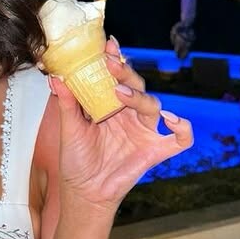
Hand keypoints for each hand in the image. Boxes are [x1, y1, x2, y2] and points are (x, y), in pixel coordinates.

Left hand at [41, 36, 193, 210]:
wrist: (84, 192)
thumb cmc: (77, 161)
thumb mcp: (69, 130)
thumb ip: (67, 103)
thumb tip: (56, 77)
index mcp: (110, 106)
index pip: (116, 78)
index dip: (114, 61)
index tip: (107, 45)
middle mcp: (129, 115)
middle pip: (136, 86)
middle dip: (126, 73)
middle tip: (111, 62)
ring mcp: (144, 132)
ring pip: (153, 105)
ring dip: (140, 97)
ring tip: (121, 94)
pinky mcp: (154, 151)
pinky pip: (180, 140)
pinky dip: (183, 129)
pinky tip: (173, 120)